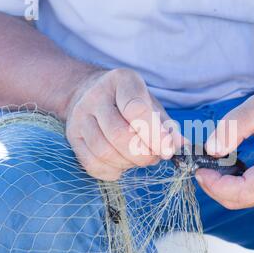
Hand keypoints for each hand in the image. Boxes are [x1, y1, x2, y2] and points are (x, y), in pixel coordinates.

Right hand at [66, 68, 181, 180]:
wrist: (87, 91)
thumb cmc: (127, 100)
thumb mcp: (151, 104)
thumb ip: (166, 125)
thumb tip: (181, 146)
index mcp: (122, 81)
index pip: (136, 110)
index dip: (155, 135)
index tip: (167, 151)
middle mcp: (96, 96)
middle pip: (119, 135)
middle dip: (143, 154)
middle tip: (155, 156)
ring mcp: (80, 117)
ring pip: (105, 152)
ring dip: (129, 163)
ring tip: (139, 159)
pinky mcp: (72, 137)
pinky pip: (92, 164)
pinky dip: (113, 171)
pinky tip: (122, 164)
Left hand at [195, 84, 253, 208]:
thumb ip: (233, 127)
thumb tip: (211, 150)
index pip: (244, 191)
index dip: (216, 185)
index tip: (199, 167)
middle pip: (240, 200)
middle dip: (213, 186)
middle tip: (198, 163)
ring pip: (241, 199)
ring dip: (220, 185)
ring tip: (208, 162)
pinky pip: (247, 192)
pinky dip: (229, 183)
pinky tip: (222, 164)